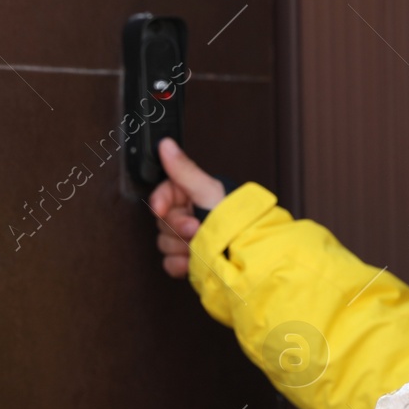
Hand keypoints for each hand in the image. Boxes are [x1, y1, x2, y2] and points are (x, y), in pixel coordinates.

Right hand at [149, 138, 227, 277]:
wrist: (247, 252)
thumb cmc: (235, 219)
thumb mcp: (209, 191)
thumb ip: (184, 170)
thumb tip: (167, 144)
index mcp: (191, 196)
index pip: (162, 196)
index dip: (160, 203)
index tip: (162, 209)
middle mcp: (188, 215)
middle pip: (162, 222)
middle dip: (178, 227)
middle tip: (196, 228)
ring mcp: (186, 239)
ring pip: (164, 243)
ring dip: (181, 246)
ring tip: (200, 244)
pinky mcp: (187, 260)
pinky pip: (169, 263)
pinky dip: (180, 264)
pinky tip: (192, 261)